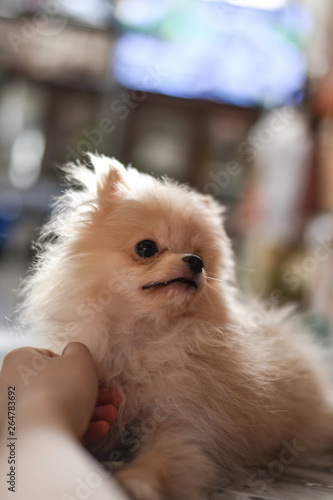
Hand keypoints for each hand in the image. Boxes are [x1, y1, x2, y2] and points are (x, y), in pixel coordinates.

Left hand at [0, 342, 117, 440]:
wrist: (44, 438)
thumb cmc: (61, 389)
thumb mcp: (79, 358)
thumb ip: (78, 350)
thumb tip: (74, 352)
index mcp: (20, 362)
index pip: (50, 357)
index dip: (75, 365)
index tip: (90, 372)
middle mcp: (14, 387)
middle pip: (61, 385)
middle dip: (93, 392)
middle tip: (112, 397)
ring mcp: (19, 416)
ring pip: (62, 408)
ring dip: (92, 411)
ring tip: (111, 415)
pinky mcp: (28, 439)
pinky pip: (57, 428)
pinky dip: (80, 427)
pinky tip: (101, 428)